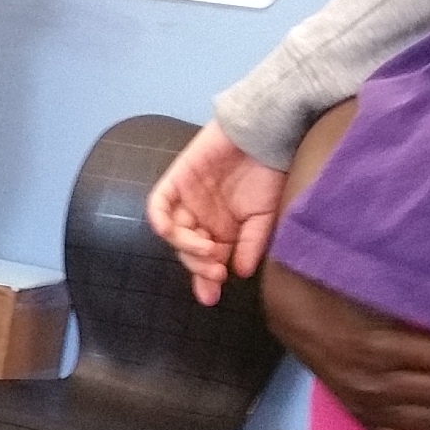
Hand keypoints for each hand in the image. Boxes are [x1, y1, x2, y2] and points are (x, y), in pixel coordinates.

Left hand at [145, 121, 286, 306]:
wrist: (268, 132)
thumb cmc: (271, 173)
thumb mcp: (265, 217)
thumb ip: (250, 245)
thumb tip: (240, 273)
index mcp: (221, 230)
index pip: (206, 262)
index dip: (206, 280)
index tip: (211, 297)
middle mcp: (201, 218)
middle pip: (188, 252)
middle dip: (199, 267)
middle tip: (216, 273)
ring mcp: (187, 200)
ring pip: (174, 233)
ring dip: (188, 247)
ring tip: (211, 251)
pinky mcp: (177, 181)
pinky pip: (158, 205)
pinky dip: (160, 220)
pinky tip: (172, 232)